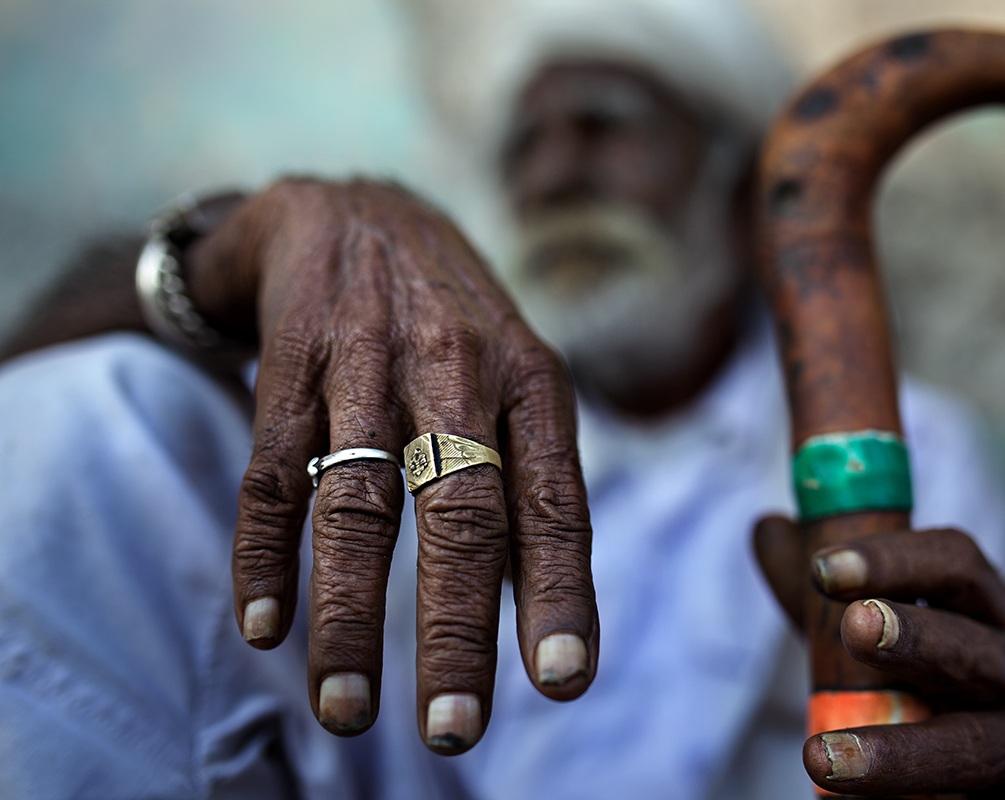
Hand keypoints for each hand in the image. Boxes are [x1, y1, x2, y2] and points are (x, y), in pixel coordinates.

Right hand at [188, 178, 597, 748]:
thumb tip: (536, 615)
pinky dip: (265, 555)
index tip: (563, 682)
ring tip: (344, 710)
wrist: (357, 210)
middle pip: (461, 513)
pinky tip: (265, 627)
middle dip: (454, 629)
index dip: (559, 592)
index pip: (554, 502)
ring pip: (359, 504)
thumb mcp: (518, 379)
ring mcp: (367, 365)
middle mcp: (456, 369)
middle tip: (453, 728)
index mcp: (531, 381)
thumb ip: (529, 482)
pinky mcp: (291, 367)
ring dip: (349, 615)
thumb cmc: (456, 324)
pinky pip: (273, 472)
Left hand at [754, 521, 1004, 797]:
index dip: (893, 559)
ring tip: (823, 757)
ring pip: (979, 745)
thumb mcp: (883, 645)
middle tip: (854, 628)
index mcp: (990, 612)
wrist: (994, 792)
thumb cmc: (936, 702)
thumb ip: (823, 598)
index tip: (824, 568)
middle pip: (976, 646)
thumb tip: (770, 527)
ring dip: (902, 752)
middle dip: (915, 635)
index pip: (954, 562)